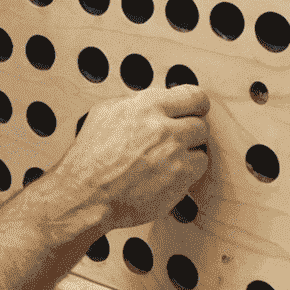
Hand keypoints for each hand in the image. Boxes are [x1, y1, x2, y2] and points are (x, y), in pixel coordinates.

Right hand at [47, 87, 210, 233]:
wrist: (87, 193)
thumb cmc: (90, 157)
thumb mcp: (105, 113)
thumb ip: (136, 104)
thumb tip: (153, 104)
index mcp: (147, 107)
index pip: (193, 96)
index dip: (197, 104)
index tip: (198, 108)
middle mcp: (164, 129)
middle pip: (201, 125)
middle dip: (191, 131)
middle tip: (180, 137)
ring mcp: (174, 157)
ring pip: (201, 150)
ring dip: (190, 153)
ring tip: (169, 159)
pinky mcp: (179, 182)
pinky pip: (196, 173)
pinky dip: (186, 174)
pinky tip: (167, 173)